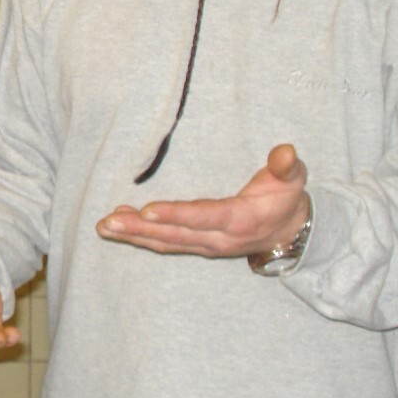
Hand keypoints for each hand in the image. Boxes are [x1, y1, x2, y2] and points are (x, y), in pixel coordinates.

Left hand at [97, 143, 310, 257]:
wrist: (289, 233)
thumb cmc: (286, 199)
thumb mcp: (293, 180)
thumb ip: (286, 167)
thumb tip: (286, 151)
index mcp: (239, 220)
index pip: (204, 217)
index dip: (176, 215)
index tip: (148, 211)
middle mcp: (218, 238)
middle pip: (175, 234)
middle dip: (140, 228)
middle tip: (108, 220)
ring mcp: (205, 246)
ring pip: (165, 242)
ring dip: (133, 235)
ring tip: (104, 225)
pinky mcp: (196, 246)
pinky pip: (166, 243)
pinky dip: (141, 237)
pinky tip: (118, 225)